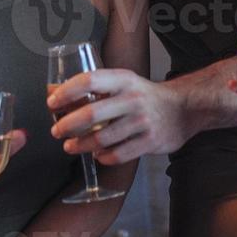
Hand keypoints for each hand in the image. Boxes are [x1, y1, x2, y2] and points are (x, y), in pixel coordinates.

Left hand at [47, 68, 184, 163]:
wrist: (184, 109)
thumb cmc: (145, 95)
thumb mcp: (124, 82)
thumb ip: (95, 88)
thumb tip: (54, 92)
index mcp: (123, 79)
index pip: (89, 80)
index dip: (67, 91)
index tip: (52, 103)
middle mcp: (132, 99)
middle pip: (92, 114)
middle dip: (68, 125)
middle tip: (56, 131)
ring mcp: (142, 122)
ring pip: (102, 139)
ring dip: (81, 145)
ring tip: (70, 146)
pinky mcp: (149, 142)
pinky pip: (119, 154)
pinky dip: (103, 157)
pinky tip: (97, 155)